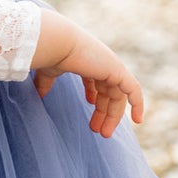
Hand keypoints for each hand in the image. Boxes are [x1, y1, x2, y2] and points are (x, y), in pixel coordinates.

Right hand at [31, 9, 144, 135]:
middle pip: (108, 92)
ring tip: (104, 133)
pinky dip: (137, 103)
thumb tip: (39, 95)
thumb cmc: (52, 54)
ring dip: (113, 116)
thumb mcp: (49, 72)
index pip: (96, 81)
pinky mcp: (118, 71)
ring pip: (118, 96)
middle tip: (99, 131)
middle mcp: (102, 63)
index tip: (89, 107)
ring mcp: (112, 67)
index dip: (95, 96)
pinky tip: (138, 120)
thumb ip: (46, 83)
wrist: (58, 43)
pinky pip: (133, 90)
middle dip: (104, 112)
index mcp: (88, 61)